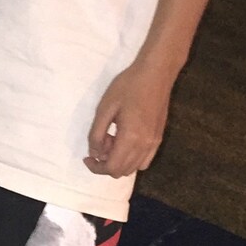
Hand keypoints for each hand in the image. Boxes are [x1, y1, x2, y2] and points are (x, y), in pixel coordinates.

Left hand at [84, 61, 171, 178]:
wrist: (156, 73)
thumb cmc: (128, 86)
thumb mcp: (105, 108)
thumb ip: (97, 134)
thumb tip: (94, 154)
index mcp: (130, 139)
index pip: (112, 168)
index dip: (96, 167)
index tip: (87, 157)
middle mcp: (145, 146)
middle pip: (122, 171)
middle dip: (106, 162)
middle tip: (101, 140)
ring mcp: (154, 143)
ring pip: (134, 168)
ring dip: (119, 160)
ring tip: (113, 138)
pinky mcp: (159, 138)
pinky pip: (144, 160)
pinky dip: (132, 159)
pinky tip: (126, 141)